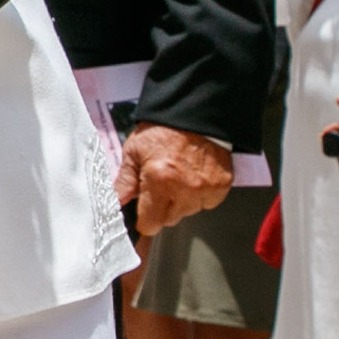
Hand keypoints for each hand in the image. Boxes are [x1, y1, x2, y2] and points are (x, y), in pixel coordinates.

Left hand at [114, 122, 234, 232]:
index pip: (150, 223)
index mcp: (159, 181)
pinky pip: (208, 203)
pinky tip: (193, 177)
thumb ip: (124, 182)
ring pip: (189, 212)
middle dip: (162, 208)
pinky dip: (200, 195)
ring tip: (177, 178)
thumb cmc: (163, 130)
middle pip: (169, 220)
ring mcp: (206, 188)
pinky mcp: (222, 185)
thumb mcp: (134, 152)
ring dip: (181, 202)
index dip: (144, 220)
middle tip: (160, 187)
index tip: (143, 213)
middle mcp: (185, 188)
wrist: (195, 115)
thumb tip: (116, 203)